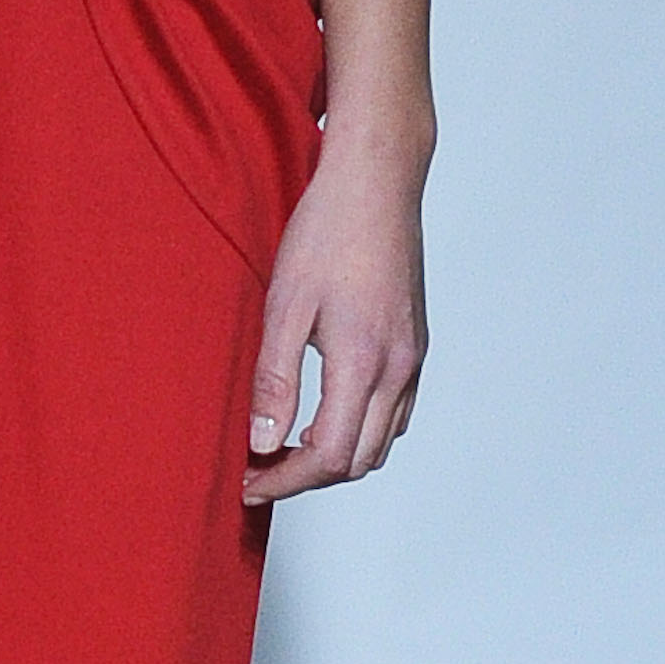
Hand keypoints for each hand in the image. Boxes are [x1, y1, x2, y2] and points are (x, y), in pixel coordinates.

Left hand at [244, 142, 426, 504]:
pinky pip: (396, 412)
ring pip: (383, 441)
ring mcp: (413, 357)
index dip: (286, 481)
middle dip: (307, 477)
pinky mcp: (415, 344)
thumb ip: (274, 380)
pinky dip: (362, 429)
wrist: (376, 181)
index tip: (249, 482)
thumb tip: (263, 442)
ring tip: (286, 447)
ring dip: (337, 456)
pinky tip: (325, 414)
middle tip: (258, 470)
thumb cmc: (327, 231)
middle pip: (359, 460)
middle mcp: (399, 368)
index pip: (330, 456)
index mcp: (365, 361)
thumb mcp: (284, 306)